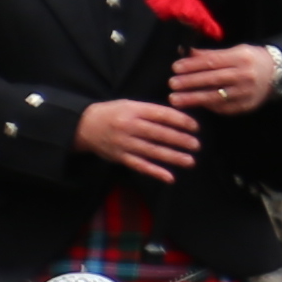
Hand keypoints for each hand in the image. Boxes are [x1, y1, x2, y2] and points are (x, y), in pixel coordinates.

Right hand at [73, 97, 199, 179]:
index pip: (162, 115)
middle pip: (158, 134)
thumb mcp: (131, 105)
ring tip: (190, 161)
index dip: (180, 121)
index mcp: (134, 110)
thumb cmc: (114, 113)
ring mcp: (124, 144)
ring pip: (152, 151)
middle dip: (180, 140)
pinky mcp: (120, 158)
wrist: (83, 126)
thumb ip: (152, 111)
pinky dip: (155, 172)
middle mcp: (129, 126)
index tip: (195, 127)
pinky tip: (170, 177)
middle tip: (197, 144)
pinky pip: (140, 166)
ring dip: (173, 157)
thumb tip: (180, 118)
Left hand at [164, 42, 281, 118]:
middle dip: (189, 82)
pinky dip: (206, 106)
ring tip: (175, 99)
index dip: (192, 65)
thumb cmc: (251, 59)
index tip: (175, 68)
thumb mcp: (234, 50)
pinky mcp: (246, 106)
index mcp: (241, 58)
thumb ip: (210, 53)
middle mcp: (245, 76)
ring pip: (215, 97)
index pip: (212, 62)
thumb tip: (184, 53)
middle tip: (171, 84)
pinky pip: (222, 108)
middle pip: (212, 79)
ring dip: (193, 99)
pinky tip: (193, 105)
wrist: (278, 74)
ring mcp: (246, 93)